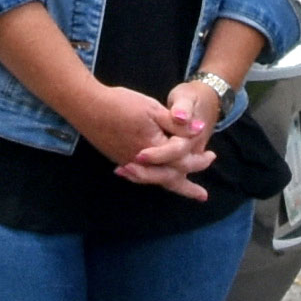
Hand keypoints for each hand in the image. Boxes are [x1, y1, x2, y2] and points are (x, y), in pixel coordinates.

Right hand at [67, 77, 214, 191]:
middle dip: (187, 186)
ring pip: (155, 181)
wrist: (87, 106)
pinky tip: (158, 180)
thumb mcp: (153, 109)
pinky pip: (143, 177)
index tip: (212, 156)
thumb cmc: (121, 105)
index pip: (182, 159)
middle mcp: (142, 163)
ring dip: (172, 188)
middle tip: (202, 194)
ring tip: (184, 195)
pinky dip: (155, 180)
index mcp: (154, 149)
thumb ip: (177, 123)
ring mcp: (128, 163)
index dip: (198, 158)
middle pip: (170, 179)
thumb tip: (200, 129)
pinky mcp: (119, 159)